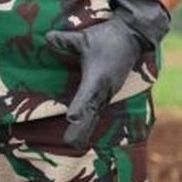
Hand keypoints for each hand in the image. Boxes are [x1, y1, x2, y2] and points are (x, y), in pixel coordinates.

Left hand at [46, 0, 168, 148]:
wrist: (132, 38)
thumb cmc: (108, 38)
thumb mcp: (85, 38)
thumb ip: (66, 40)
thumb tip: (48, 37)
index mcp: (99, 78)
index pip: (88, 94)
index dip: (80, 107)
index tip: (72, 118)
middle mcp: (105, 89)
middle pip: (92, 112)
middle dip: (82, 128)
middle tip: (71, 143)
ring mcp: (108, 92)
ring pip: (96, 114)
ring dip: (86, 128)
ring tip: (75, 144)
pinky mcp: (109, 92)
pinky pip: (99, 109)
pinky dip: (91, 121)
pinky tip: (83, 130)